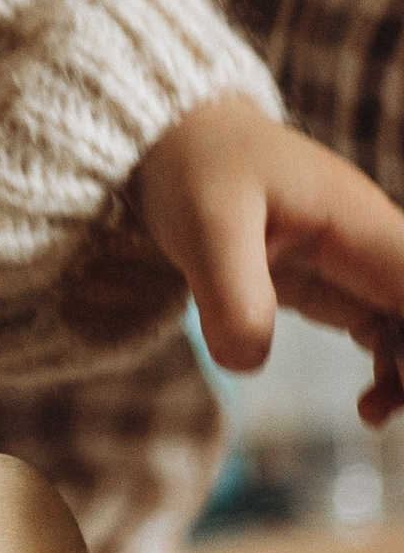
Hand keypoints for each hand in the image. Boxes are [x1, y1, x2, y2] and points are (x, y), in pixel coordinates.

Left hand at [137, 98, 403, 424]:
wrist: (172, 139)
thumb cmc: (194, 166)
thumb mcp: (203, 226)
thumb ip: (231, 295)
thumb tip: (250, 362)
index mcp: (357, 221)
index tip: (400, 370)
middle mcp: (371, 242)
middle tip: (384, 405)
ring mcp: (357, 263)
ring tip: (371, 414)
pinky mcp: (334, 283)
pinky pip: (386, 332)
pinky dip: (391, 370)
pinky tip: (368, 408)